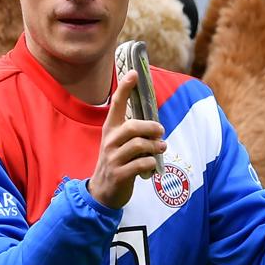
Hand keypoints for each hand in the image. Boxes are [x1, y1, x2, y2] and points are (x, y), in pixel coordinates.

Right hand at [88, 70, 166, 209]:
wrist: (103, 191)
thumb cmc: (117, 162)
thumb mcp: (120, 144)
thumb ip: (134, 132)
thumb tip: (156, 124)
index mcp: (110, 130)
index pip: (116, 104)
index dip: (125, 88)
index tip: (134, 73)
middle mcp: (109, 141)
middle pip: (133, 127)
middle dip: (151, 128)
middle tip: (160, 132)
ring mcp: (113, 158)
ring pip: (139, 145)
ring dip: (155, 146)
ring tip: (162, 148)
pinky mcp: (119, 174)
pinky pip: (141, 164)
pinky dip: (151, 163)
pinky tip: (152, 165)